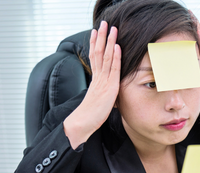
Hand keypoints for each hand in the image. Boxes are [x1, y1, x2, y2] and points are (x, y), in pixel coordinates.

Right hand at [64, 21, 121, 148]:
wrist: (83, 123)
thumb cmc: (91, 116)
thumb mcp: (99, 101)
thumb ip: (103, 93)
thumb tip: (108, 93)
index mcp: (95, 80)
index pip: (95, 57)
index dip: (96, 43)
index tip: (95, 32)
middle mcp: (98, 77)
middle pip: (98, 52)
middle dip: (101, 36)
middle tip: (103, 23)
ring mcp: (103, 81)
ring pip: (105, 56)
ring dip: (109, 41)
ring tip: (111, 28)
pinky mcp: (109, 87)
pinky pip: (112, 69)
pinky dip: (115, 56)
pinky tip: (117, 46)